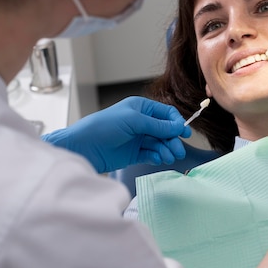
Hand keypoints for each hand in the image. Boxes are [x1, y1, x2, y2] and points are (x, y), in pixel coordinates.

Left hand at [42, 96, 191, 172]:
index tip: (184, 134)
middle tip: (177, 151)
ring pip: (159, 143)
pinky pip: (151, 154)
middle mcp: (141, 122)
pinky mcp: (134, 153)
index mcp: (141, 108)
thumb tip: (178, 127)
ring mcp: (137, 138)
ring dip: (166, 150)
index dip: (176, 123)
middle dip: (172, 140)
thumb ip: (157, 125)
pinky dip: (157, 156)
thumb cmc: (103, 127)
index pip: (166, 114)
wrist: (83, 147)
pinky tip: (158, 159)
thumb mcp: (133, 121)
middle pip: (165, 131)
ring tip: (168, 157)